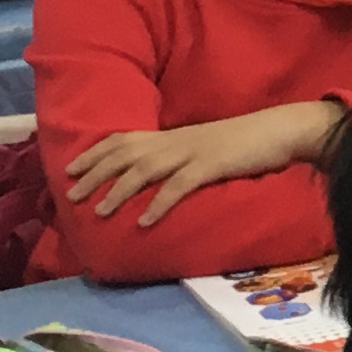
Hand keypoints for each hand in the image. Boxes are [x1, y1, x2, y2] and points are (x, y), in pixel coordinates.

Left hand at [66, 101, 338, 225]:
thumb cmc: (245, 142)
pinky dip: (159, 203)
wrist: (280, 130)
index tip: (70, 168)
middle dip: (95, 174)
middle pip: (125, 154)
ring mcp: (193, 152)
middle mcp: (176, 140)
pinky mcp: (212, 165)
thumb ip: (180, 158)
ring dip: (119, 190)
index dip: (94, 153)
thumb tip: (157, 179)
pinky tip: (145, 221)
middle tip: (71, 195)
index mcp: (173, 135)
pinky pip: (180, 185)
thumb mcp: (204, 147)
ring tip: (99, 211)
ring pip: (145, 169)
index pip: (124, 139)